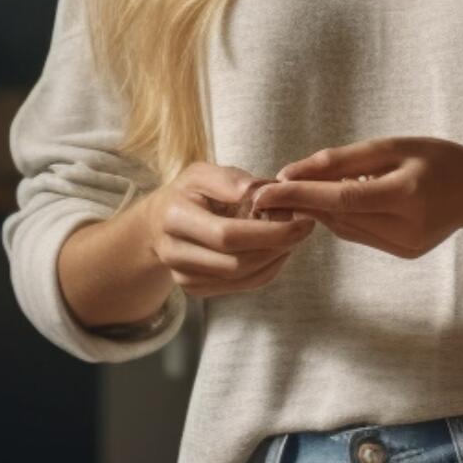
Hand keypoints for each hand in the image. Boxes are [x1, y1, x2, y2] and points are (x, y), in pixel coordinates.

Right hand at [145, 162, 317, 298]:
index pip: (228, 235)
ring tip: (293, 236)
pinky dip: (268, 269)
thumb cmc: (188, 192)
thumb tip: (260, 190)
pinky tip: (278, 250)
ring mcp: (183, 276)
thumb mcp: (201, 173)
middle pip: (237, 263)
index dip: (269, 231)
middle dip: (278, 246)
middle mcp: (174, 253)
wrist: (158, 223)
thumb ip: (229, 179)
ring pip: (243, 278)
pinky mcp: (195, 289)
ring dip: (277, 258)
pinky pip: (242, 286)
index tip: (302, 219)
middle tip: (304, 227)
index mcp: (175, 217)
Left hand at [256, 136, 462, 260]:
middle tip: (267, 189)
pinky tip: (332, 202)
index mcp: (408, 196)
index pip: (342, 198)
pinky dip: (341, 217)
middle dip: (302, 203)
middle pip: (340, 216)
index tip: (267, 189)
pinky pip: (359, 234)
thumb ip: (343, 160)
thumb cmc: (437, 159)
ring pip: (344, 228)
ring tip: (295, 191)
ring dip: (318, 210)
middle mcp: (407, 228)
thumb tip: (292, 172)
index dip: (302, 194)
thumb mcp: (394, 147)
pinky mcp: (403, 252)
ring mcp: (406, 246)